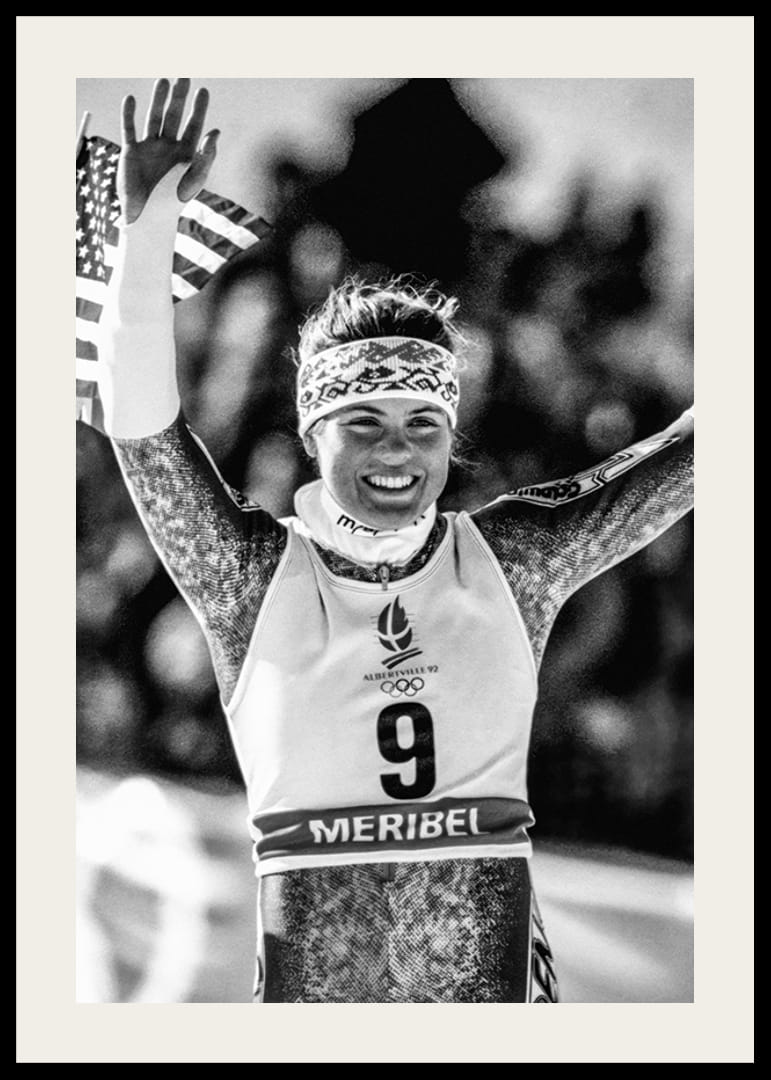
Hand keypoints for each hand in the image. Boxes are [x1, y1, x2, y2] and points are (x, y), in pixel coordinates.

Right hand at [118, 77, 218, 223]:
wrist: (147, 216)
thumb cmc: (173, 201)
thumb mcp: (193, 179)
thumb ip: (206, 156)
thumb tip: (216, 132)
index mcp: (186, 153)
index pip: (194, 126)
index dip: (199, 109)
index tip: (203, 91)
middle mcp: (168, 147)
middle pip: (174, 116)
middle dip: (179, 97)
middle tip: (183, 76)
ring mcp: (149, 148)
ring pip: (153, 117)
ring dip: (157, 99)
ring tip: (162, 80)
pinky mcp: (131, 152)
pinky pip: (129, 129)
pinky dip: (129, 114)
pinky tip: (131, 99)